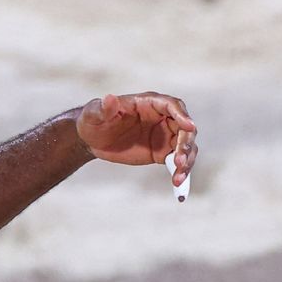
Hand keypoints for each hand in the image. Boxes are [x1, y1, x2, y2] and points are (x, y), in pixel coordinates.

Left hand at [77, 92, 198, 185]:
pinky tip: (178, 183)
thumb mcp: (94, 113)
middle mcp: (162, 118)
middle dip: (185, 144)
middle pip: (185, 128)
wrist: (92, 139)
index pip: (172, 105)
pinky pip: (178, 161)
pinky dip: (181, 171)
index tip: (189, 126)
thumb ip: (103, 108)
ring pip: (186, 146)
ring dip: (187, 161)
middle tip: (179, 160)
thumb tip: (109, 98)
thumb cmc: (94, 120)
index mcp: (149, 103)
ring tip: (178, 177)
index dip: (182, 115)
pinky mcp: (163, 152)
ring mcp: (165, 135)